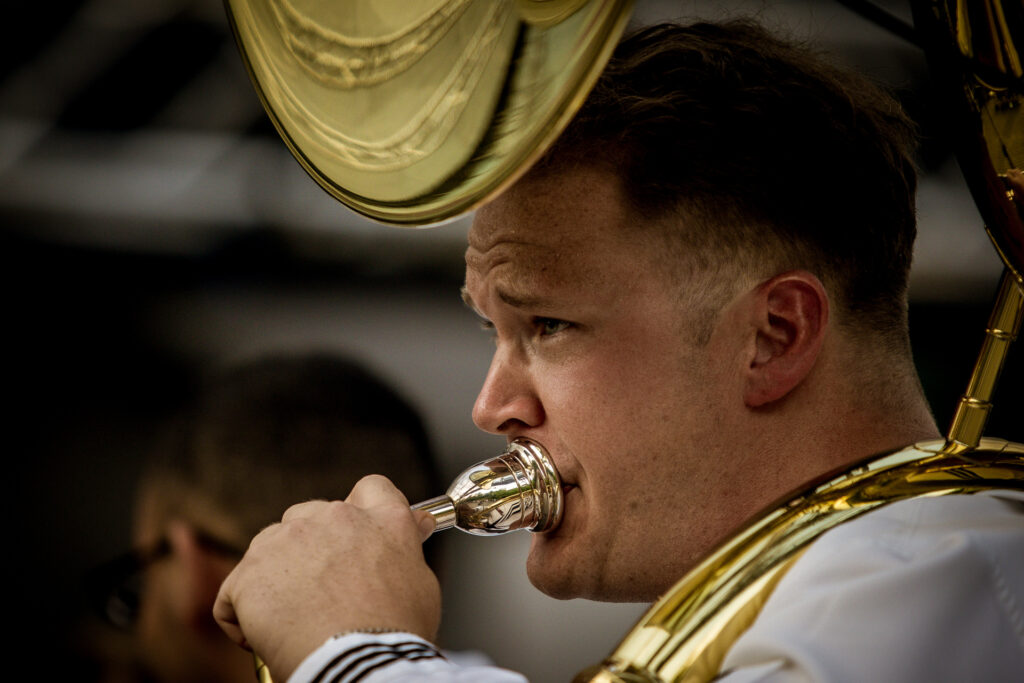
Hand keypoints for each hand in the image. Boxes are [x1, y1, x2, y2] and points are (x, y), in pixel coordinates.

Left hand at [213, 475, 439, 679]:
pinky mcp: (249, 572)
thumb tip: (413, 527)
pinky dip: (244, 614)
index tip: (360, 533)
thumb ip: (407, 546)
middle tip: (322, 592)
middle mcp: (335, 518)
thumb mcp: (421, 583)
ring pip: (270, 547)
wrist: (356, 663)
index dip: (363, 509)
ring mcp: (287, 540)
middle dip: (312, 548)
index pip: (371, 489)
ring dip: (277, 576)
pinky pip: (236, 591)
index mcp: (381, 519)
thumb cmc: (394, 633)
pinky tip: (264, 637)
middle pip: (312, 516)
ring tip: (293, 620)